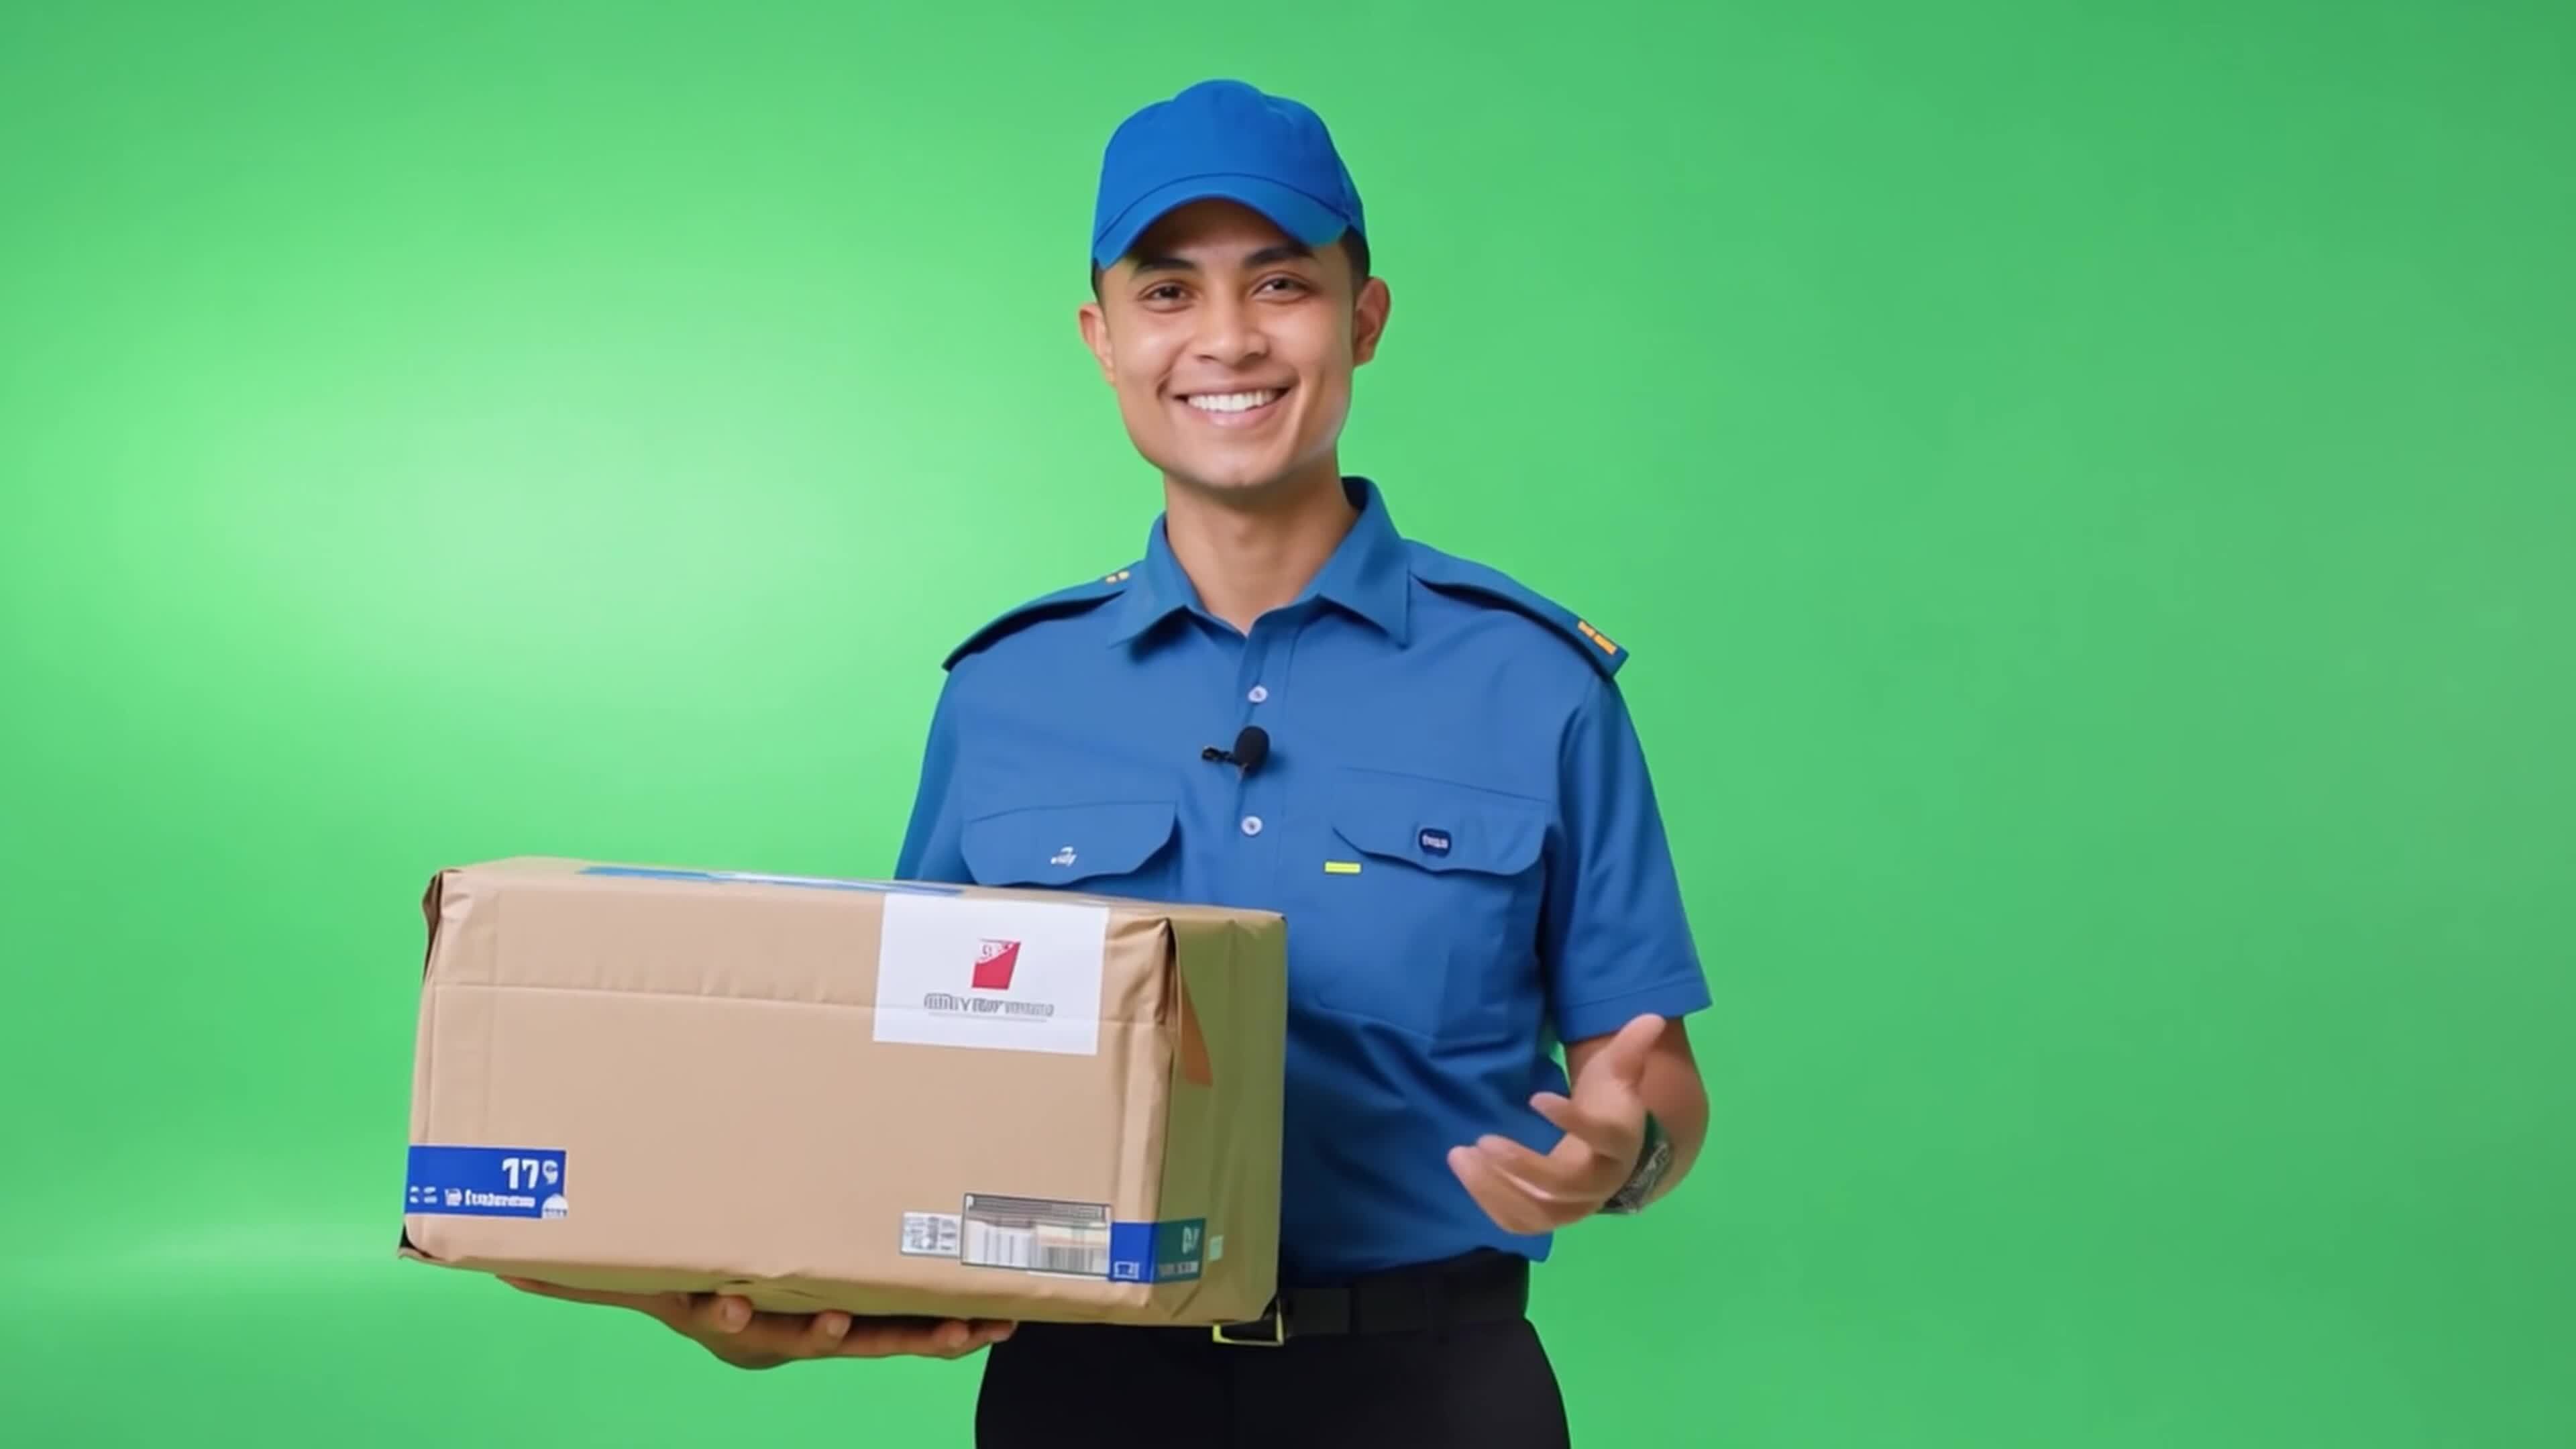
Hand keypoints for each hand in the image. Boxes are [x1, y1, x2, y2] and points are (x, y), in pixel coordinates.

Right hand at [501, 1277, 1014, 1368]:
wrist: (732, 1308)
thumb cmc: (683, 1282)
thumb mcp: (628, 1277)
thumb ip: (569, 1273)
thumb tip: (499, 1263)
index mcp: (731, 1315)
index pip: (727, 1318)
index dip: (734, 1313)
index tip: (732, 1303)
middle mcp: (784, 1329)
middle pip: (824, 1336)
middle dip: (861, 1332)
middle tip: (889, 1321)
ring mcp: (832, 1327)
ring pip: (885, 1338)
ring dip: (932, 1334)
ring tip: (981, 1327)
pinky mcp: (871, 1316)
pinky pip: (914, 1324)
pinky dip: (952, 1321)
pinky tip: (999, 1317)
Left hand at [1447, 1013, 1661, 1233]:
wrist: (1612, 1155)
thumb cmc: (1610, 1106)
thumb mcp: (1619, 1075)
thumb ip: (1630, 1048)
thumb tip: (1652, 1017)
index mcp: (1620, 1144)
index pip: (1600, 1137)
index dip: (1571, 1121)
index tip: (1535, 1097)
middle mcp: (1601, 1184)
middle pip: (1563, 1185)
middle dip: (1521, 1165)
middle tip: (1482, 1140)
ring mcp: (1574, 1208)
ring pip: (1537, 1211)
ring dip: (1495, 1188)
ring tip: (1460, 1155)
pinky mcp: (1550, 1220)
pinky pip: (1520, 1223)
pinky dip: (1490, 1203)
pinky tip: (1465, 1173)